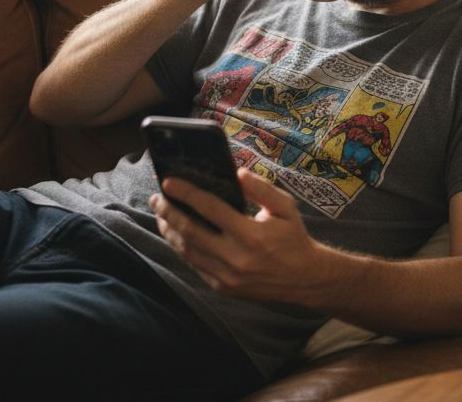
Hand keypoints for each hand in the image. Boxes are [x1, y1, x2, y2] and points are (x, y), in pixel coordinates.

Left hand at [151, 168, 326, 302]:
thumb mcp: (285, 207)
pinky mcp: (223, 288)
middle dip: (169, 212)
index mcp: (252, 235)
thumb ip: (262, 189)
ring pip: (188, 252)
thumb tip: (237, 173)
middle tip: (156, 198)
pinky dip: (182, 249)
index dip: (187, 194)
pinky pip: (195, 266)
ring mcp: (227, 277)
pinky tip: (177, 235)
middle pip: (191, 232)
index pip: (211, 209)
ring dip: (170, 232)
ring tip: (161, 215)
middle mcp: (236, 258)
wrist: (304, 279)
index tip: (169, 182)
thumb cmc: (293, 237)